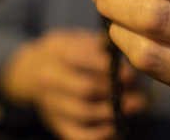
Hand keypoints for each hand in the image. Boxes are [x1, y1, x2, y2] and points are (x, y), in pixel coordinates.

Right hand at [0, 29, 146, 139]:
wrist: (30, 71)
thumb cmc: (64, 52)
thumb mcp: (75, 38)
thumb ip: (99, 43)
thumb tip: (126, 48)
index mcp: (56, 52)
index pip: (81, 59)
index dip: (108, 67)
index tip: (130, 71)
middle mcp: (50, 79)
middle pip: (84, 89)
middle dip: (114, 91)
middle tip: (139, 91)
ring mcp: (51, 104)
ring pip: (83, 113)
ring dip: (112, 111)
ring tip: (135, 105)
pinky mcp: (56, 124)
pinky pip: (78, 135)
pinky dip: (99, 134)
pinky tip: (116, 126)